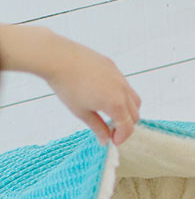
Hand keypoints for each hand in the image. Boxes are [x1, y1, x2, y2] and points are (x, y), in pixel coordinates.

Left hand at [0, 24, 140, 145]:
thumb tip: (105, 140)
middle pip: (135, 115)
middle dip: (126, 125)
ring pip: (134, 99)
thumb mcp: (81, 112)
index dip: (122, 137)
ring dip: (127, 110)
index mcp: (116, 104)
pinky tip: (104, 95)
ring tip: (112, 113)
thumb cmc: (66, 85)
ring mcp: (119, 77)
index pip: (128, 127)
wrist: (57, 57)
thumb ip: (97, 128)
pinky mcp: (113, 67)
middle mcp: (122, 91)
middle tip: (112, 129)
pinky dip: (121, 95)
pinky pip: (124, 85)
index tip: (113, 141)